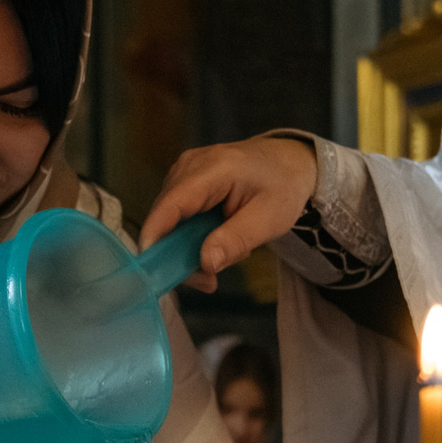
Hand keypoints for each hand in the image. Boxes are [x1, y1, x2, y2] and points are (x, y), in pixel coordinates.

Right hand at [136, 136, 318, 292]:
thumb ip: (235, 240)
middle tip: (209, 280)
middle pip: (166, 216)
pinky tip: (219, 240)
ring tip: (226, 254)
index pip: (171, 204)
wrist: (290, 162)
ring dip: (189, 247)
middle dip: (180, 253)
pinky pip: (177, 216)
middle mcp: (190, 165)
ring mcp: (184, 171)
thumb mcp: (269, 219)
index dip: (155, 236)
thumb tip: (204, 263)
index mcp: (214, 168)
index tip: (151, 270)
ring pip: (169, 220)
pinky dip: (193, 236)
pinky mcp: (184, 181)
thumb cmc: (284, 187)